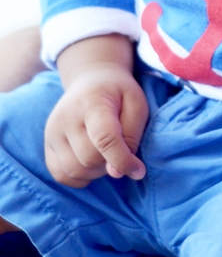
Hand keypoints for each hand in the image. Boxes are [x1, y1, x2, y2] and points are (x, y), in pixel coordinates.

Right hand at [45, 36, 147, 187]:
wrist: (91, 79)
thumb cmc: (118, 93)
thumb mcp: (136, 104)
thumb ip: (132, 136)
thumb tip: (116, 173)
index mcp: (92, 102)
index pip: (104, 139)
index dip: (122, 160)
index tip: (138, 170)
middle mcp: (66, 117)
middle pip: (90, 158)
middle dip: (111, 162)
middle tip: (120, 149)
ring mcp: (53, 131)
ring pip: (75, 170)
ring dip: (96, 171)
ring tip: (106, 154)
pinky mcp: (47, 143)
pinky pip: (61, 175)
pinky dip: (79, 177)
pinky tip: (90, 164)